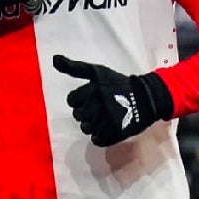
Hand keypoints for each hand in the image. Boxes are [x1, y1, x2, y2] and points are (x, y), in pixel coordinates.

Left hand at [52, 54, 172, 146]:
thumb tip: (54, 59)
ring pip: (86, 128)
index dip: (80, 100)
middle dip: (86, 112)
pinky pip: (96, 139)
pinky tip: (108, 127)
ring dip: (92, 125)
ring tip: (105, 117)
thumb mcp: (96, 71)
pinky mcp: (114, 132)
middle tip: (100, 107)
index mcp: (92, 89)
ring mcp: (106, 119)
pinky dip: (100, 136)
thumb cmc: (118, 84)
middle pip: (78, 116)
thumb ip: (73, 67)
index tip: (91, 98)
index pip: (72, 101)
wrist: (145, 98)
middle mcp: (98, 104)